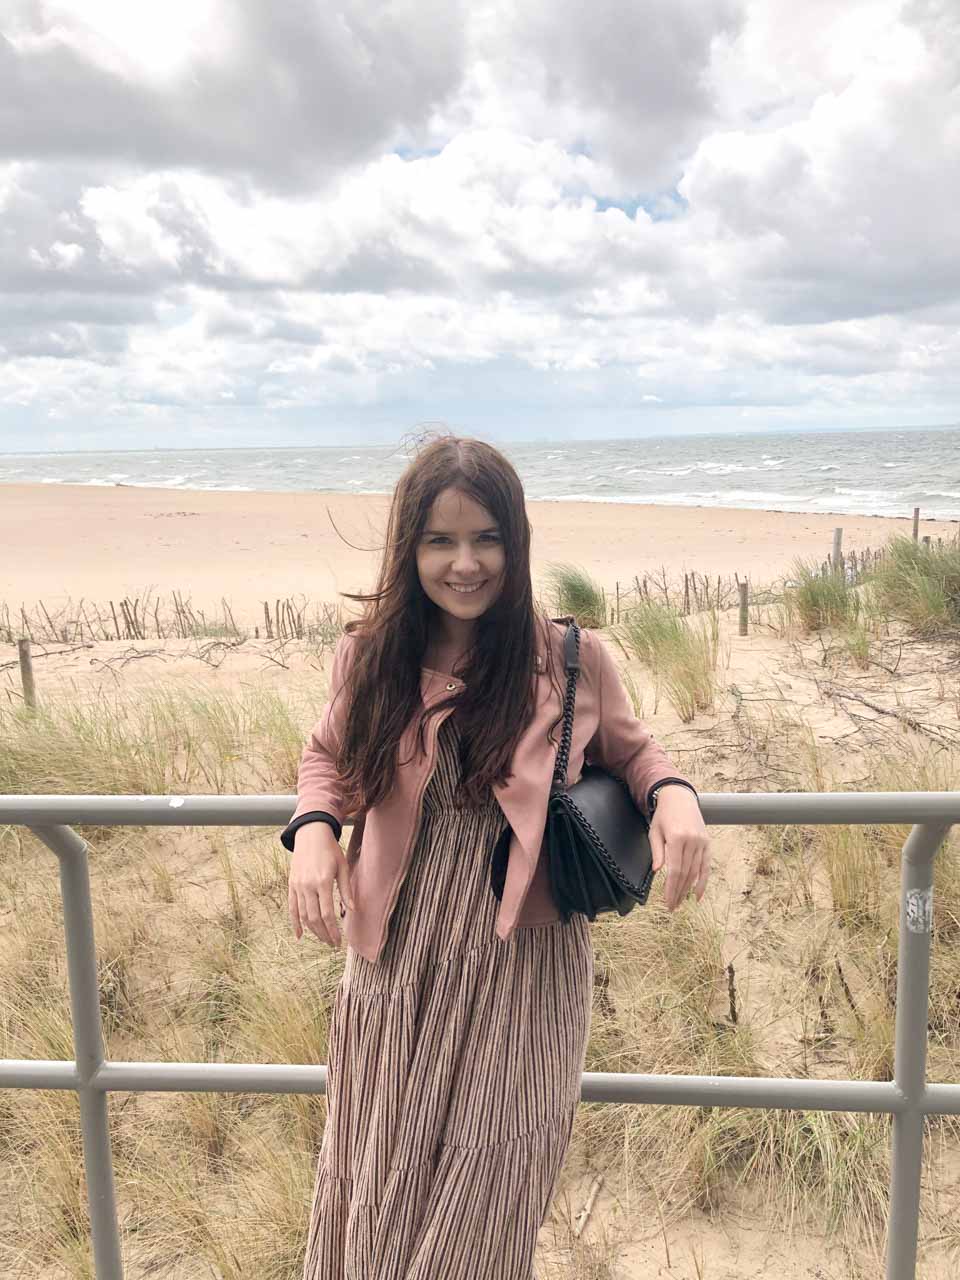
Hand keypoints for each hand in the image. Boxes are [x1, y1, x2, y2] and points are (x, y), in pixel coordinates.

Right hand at [287, 823, 354, 946]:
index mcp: (323, 882)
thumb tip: (352, 910)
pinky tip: (300, 936)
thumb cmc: (330, 850)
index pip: (327, 914)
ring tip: (322, 939)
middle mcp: (308, 886)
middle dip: (323, 934)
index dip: (333, 930)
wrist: (310, 834)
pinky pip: (292, 908)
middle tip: (332, 944)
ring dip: (312, 931)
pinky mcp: (291, 885)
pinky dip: (295, 923)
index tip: (339, 941)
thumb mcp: (342, 867)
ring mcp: (297, 886)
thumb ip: (346, 890)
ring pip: (303, 915)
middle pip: (314, 918)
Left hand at [648, 786, 710, 910]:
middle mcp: (692, 841)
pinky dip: (703, 881)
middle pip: (686, 874)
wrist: (680, 798)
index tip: (668, 902)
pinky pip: (706, 866)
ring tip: (681, 902)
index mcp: (677, 838)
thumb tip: (657, 872)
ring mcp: (702, 842)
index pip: (675, 870)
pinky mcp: (707, 843)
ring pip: (696, 872)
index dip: (672, 888)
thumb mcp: (654, 831)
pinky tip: (698, 895)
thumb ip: (657, 852)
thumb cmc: (663, 816)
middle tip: (673, 907)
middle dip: (679, 892)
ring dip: (689, 889)